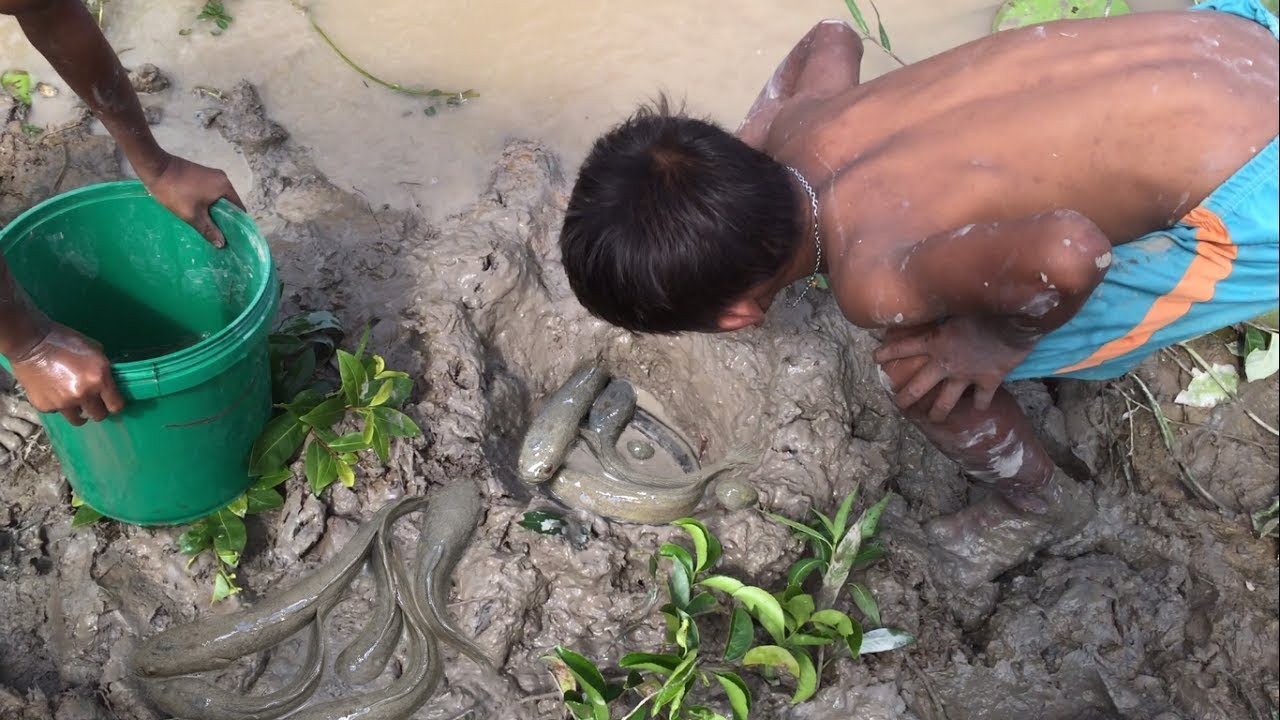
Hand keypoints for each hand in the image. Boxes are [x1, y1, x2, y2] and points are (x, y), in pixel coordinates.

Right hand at [9, 323, 124, 425]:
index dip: (114, 404)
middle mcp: (83, 395)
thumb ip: (103, 368)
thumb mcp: (93, 349)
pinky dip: (58, 406)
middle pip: (99, 415)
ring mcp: (63, 403)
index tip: (110, 401)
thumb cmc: (64, 341)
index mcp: (99, 379)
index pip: (116, 406)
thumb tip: (108, 381)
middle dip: (98, 409)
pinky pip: (58, 412)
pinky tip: (54, 393)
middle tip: (92, 401)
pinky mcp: (45, 407)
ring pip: (78, 419)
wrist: (29, 343)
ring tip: (74, 401)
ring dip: (79, 412)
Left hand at [142, 154, 244, 248]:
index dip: (236, 224)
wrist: (155, 168)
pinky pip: (210, 190)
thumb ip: (208, 230)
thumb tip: (221, 244)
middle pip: (229, 203)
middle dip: (224, 217)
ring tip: (207, 223)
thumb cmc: (175, 192)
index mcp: (225, 187)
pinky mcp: (202, 173)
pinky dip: (208, 201)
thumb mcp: (192, 215)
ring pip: (219, 197)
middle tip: (217, 232)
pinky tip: (199, 209)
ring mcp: (212, 174)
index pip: (239, 209)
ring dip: (214, 209)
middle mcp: (223, 179)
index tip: (231, 236)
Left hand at [873, 316, 1035, 422]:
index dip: (887, 353)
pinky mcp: (987, 381)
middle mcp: (945, 363)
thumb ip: (942, 307)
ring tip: (934, 419)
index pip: (903, 348)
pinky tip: (978, 409)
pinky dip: (980, 404)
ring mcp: (965, 375)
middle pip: (918, 387)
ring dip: (938, 412)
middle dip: (905, 398)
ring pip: (946, 401)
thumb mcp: (955, 303)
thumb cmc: (984, 304)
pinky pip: (981, 399)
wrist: (1013, 320)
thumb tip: (932, 290)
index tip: (874, 359)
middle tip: (899, 405)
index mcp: (935, 342)